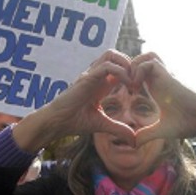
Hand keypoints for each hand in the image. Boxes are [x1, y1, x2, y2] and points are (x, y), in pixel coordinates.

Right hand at [12, 50, 137, 151]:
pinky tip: (127, 86)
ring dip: (126, 64)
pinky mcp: (87, 78)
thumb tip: (134, 140)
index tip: (138, 88)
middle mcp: (96, 76)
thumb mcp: (102, 125)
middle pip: (115, 55)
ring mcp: (90, 75)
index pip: (118, 66)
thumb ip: (119, 129)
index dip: (131, 73)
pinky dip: (120, 72)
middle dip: (130, 64)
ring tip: (132, 82)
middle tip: (137, 82)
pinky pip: (107, 66)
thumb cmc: (74, 122)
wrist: (57, 123)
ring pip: (111, 55)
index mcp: (100, 83)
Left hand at [130, 52, 195, 158]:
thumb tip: (133, 142)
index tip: (125, 93)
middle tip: (124, 86)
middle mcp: (160, 79)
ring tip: (131, 85)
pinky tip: (137, 87)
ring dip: (134, 67)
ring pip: (146, 56)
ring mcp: (165, 76)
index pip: (140, 71)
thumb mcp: (162, 130)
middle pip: (141, 59)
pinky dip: (139, 70)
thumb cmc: (187, 123)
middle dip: (128, 69)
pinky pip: (150, 62)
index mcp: (156, 88)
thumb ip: (147, 134)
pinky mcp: (169, 76)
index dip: (129, 77)